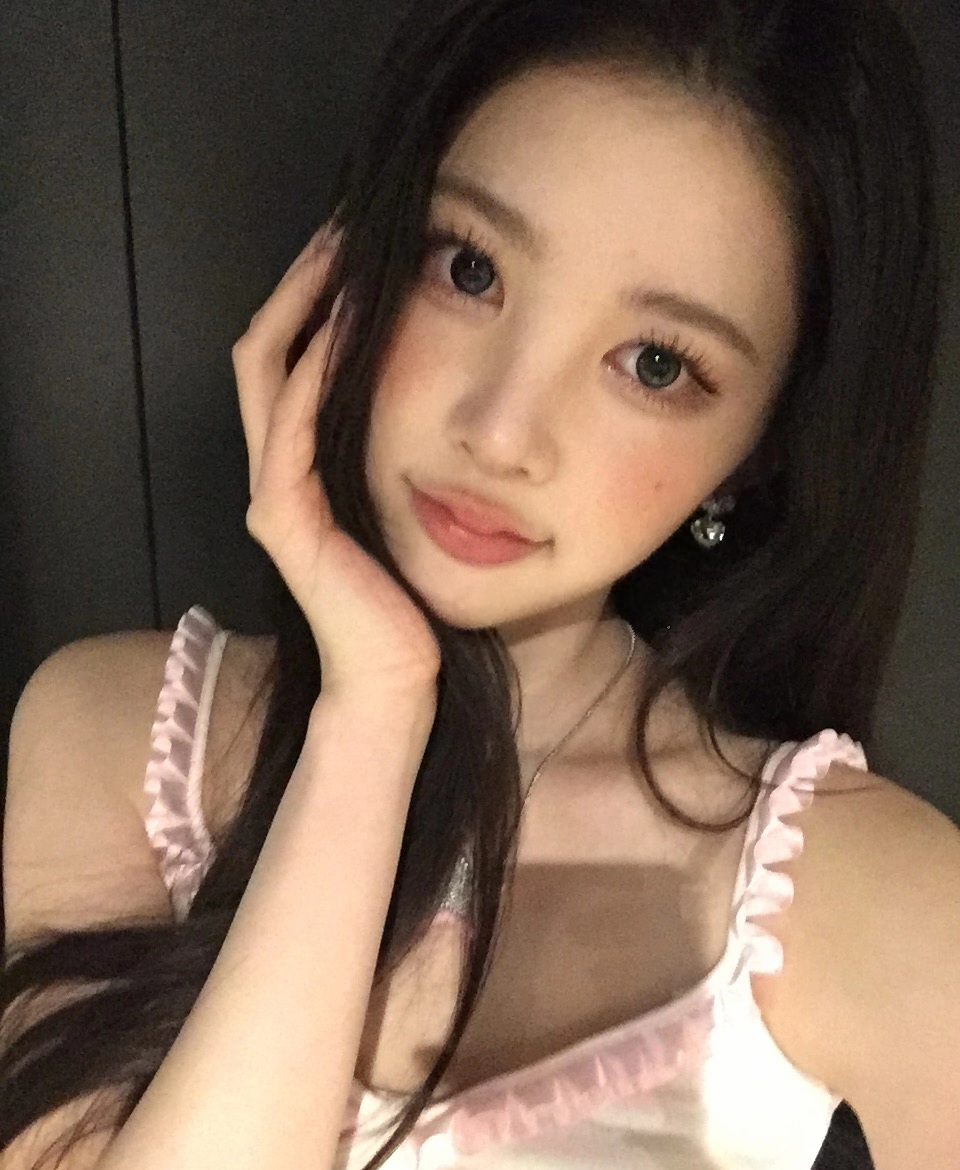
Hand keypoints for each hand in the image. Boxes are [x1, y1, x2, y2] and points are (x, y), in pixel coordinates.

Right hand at [232, 227, 440, 704]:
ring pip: (268, 371)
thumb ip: (410, 459)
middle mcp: (279, 471)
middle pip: (268, 348)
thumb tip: (454, 407)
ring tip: (341, 251)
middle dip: (304, 282)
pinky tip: (346, 324)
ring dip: (304, 307)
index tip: (362, 244)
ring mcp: (274, 492)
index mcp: (305, 467)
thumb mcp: (414, 511)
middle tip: (344, 223)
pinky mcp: (285, 519)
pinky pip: (290, 425)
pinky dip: (313, 370)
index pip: (293, 357)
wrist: (400, 679)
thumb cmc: (413, 601)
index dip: (316, 296)